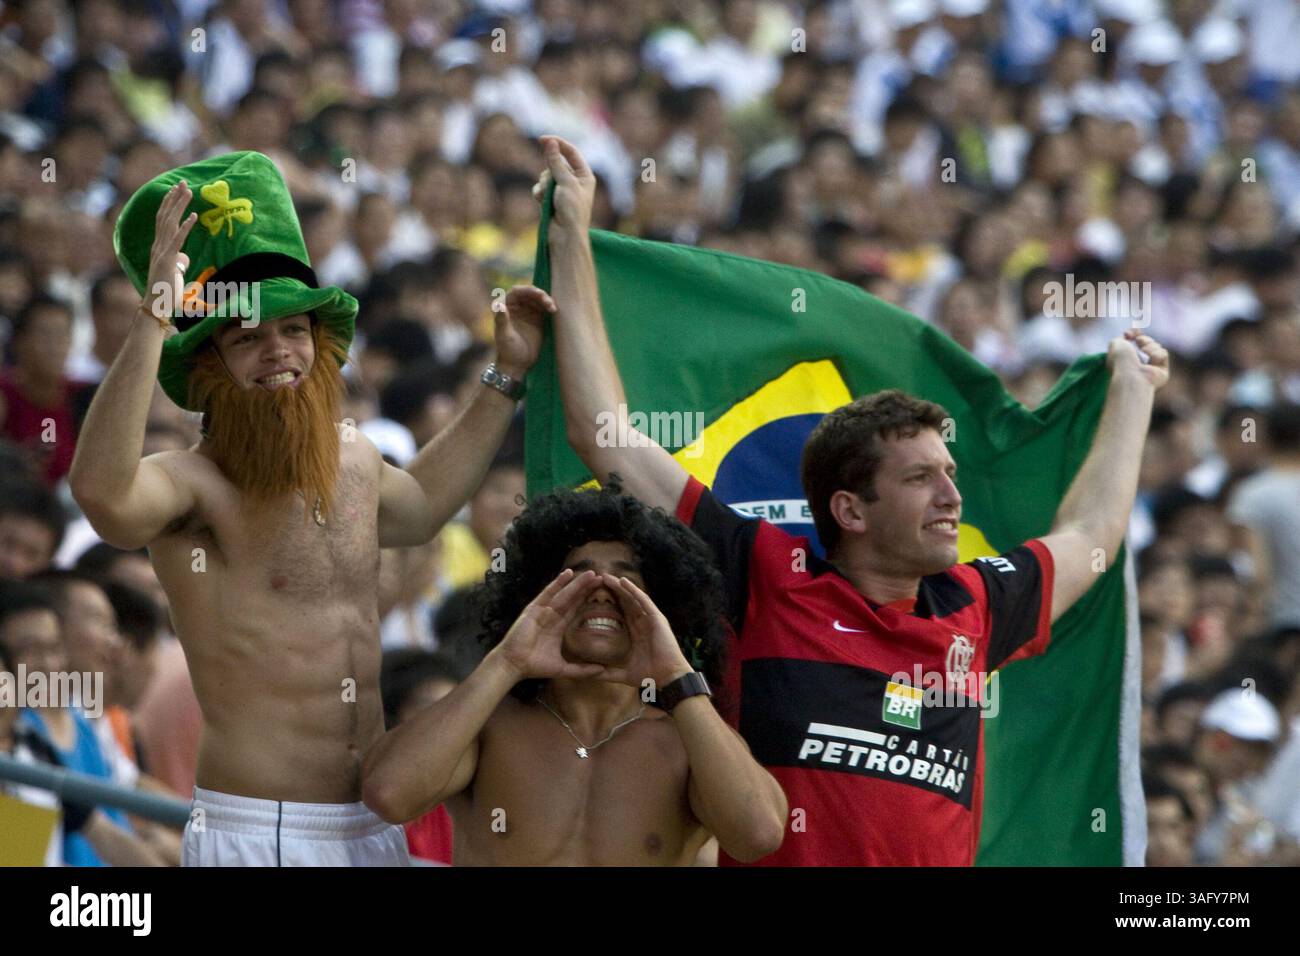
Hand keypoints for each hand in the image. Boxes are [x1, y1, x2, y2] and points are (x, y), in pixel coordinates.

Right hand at [144, 180, 197, 321]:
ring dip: (179, 206)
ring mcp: (161, 252)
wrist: (158, 306)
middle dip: (174, 198)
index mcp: (159, 247)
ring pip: (170, 223)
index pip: (163, 220)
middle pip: (165, 216)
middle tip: (183, 183)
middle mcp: (158, 246)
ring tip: (188, 191)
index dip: (169, 204)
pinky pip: (177, 240)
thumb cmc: (167, 293)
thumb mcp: (176, 274)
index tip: (176, 190)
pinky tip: (194, 216)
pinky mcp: (167, 260)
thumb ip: (180, 263)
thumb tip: (185, 257)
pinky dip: (185, 227)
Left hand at [493, 284, 553, 377]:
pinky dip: (550, 308)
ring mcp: (528, 312)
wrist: (518, 365)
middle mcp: (517, 307)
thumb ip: (502, 320)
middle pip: (530, 293)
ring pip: (539, 300)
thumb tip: (499, 305)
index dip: (527, 290)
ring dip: (547, 300)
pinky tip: (554, 311)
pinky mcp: (538, 319)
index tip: (538, 294)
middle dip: (540, 295)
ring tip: (553, 309)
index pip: (517, 292)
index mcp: (506, 307)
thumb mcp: (504, 336)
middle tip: (548, 303)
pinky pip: (545, 309)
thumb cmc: (507, 351)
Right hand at [495, 569, 605, 680]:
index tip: (601, 591)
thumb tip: (602, 671)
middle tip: (600, 576)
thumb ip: (582, 670)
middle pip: (572, 598)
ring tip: (590, 573)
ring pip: (563, 594)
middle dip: (585, 588)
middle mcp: (551, 616)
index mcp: (558, 626)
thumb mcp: (563, 669)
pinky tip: (567, 574)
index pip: (575, 609)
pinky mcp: (534, 609)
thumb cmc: (535, 666)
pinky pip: (547, 593)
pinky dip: (557, 583)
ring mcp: (542, 611)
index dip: (587, 599)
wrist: (514, 665)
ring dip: (576, 583)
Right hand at [534, 135, 595, 232]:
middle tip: (551, 183)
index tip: (542, 139)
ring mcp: (561, 191)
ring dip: (544, 184)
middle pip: (555, 164)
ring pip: (546, 176)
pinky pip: (540, 188)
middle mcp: (574, 182)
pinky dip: (539, 193)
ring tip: (548, 197)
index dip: (558, 144)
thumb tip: (549, 142)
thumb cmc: (572, 211)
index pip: (571, 153)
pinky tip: (541, 202)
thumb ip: (555, 162)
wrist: (565, 237)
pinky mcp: (550, 200)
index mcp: (585, 176)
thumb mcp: (566, 182)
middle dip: (549, 171)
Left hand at [594, 574, 692, 690]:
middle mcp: (643, 622)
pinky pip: (644, 601)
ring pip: (633, 598)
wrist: (668, 678)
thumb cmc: (650, 675)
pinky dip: (634, 590)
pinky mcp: (657, 618)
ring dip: (620, 587)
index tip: (593, 595)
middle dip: (613, 590)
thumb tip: (591, 675)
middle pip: (625, 602)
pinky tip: (623, 582)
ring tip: (606, 577)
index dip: (609, 603)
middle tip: (598, 579)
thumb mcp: (624, 673)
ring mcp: (651, 619)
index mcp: (636, 632)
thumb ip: (608, 673)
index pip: (621, 613)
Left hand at [1108, 330, 1169, 389]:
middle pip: (1148, 343)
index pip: (1134, 345)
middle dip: (1144, 339)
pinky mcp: (1162, 373)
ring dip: (1150, 346)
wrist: (1130, 374)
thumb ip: (1124, 336)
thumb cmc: (1120, 360)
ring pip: (1157, 347)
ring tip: (1144, 351)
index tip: (1134, 331)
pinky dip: (1157, 353)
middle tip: (1139, 341)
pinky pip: (1163, 354)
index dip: (1135, 335)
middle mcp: (1138, 366)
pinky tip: (1152, 359)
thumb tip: (1134, 333)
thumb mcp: (1116, 343)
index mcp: (1125, 361)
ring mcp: (1150, 370)